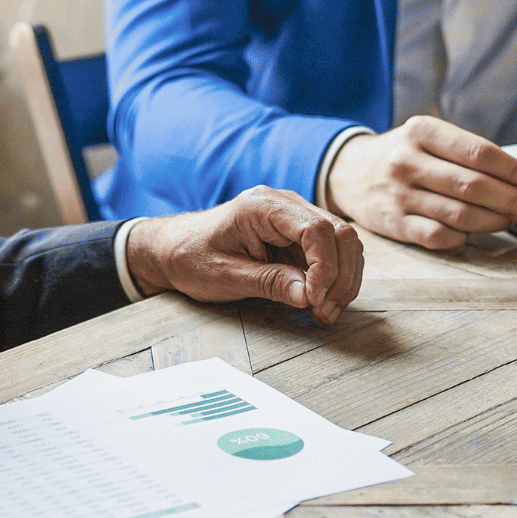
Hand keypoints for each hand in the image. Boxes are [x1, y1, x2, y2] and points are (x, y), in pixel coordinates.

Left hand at [126, 185, 363, 323]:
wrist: (174, 249)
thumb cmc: (191, 259)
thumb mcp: (224, 276)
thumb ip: (267, 282)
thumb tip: (308, 296)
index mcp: (262, 207)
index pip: (317, 228)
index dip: (325, 267)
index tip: (314, 300)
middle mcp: (284, 204)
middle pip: (339, 233)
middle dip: (340, 277)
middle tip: (324, 313)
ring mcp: (294, 217)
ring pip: (343, 243)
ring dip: (343, 280)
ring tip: (324, 313)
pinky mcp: (297, 235)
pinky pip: (331, 253)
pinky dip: (334, 279)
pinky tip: (321, 303)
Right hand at [323, 117, 516, 249]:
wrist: (348, 173)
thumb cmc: (401, 155)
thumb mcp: (427, 137)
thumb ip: (465, 153)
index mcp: (422, 132)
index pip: (480, 153)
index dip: (515, 171)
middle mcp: (408, 161)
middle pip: (473, 186)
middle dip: (513, 198)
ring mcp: (399, 194)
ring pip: (460, 214)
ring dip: (494, 220)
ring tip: (511, 219)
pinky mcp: (394, 223)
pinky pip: (439, 236)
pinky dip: (464, 237)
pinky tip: (474, 233)